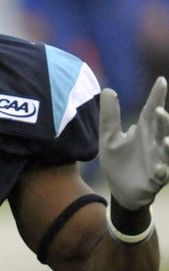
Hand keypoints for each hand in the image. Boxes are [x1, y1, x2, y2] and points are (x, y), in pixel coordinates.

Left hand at [99, 77, 168, 209]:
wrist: (120, 189)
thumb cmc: (118, 161)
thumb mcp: (109, 137)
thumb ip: (109, 116)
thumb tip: (109, 90)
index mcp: (143, 131)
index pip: (150, 111)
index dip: (156, 97)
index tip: (161, 80)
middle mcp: (154, 143)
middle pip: (161, 130)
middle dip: (162, 121)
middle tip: (158, 111)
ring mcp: (158, 160)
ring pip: (166, 151)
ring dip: (167, 146)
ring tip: (166, 140)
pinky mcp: (156, 178)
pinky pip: (162, 174)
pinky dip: (161, 171)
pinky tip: (158, 168)